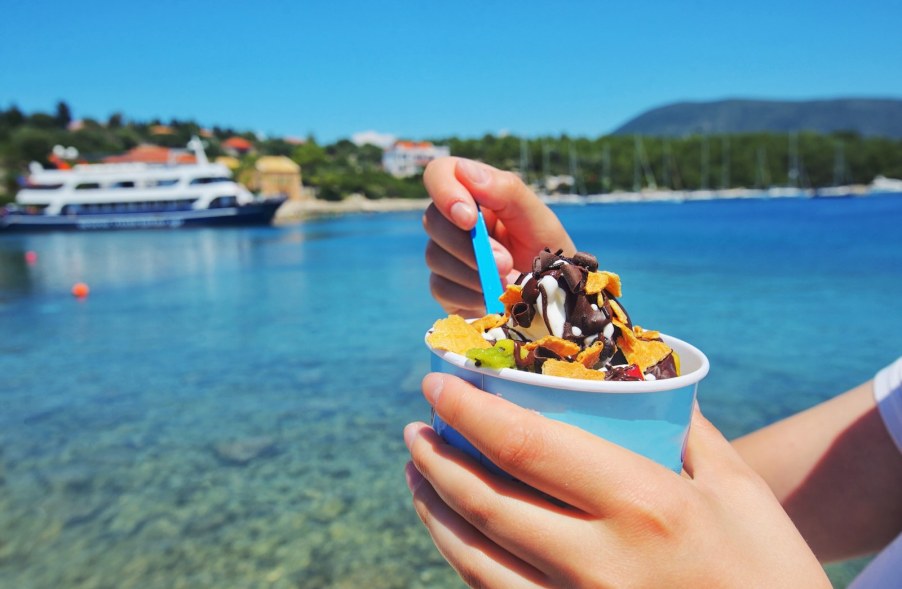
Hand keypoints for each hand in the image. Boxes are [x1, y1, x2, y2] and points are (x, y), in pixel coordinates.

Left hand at [404, 373, 830, 587]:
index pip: (526, 446)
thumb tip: (641, 387)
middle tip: (416, 432)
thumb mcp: (740, 492)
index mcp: (644, 505)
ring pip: (476, 561)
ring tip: (419, 479)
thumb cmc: (772, 573)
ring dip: (434, 514)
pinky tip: (458, 539)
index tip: (436, 384)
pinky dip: (466, 564)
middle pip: (486, 504)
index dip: (468, 411)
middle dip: (436, 461)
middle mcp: (600, 562)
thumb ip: (686, 432)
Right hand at [423, 157, 574, 316]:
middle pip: (433, 221)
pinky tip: (490, 296)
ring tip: (504, 279)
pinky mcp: (444, 286)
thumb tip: (464, 171)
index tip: (469, 219)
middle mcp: (452, 219)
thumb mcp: (535, 216)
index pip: (438, 174)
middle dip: (469, 246)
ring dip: (473, 272)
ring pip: (435, 256)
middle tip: (505, 262)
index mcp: (473, 191)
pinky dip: (469, 295)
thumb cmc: (544, 246)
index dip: (445, 192)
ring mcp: (445, 253)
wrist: (550, 291)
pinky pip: (440, 288)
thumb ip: (505, 190)